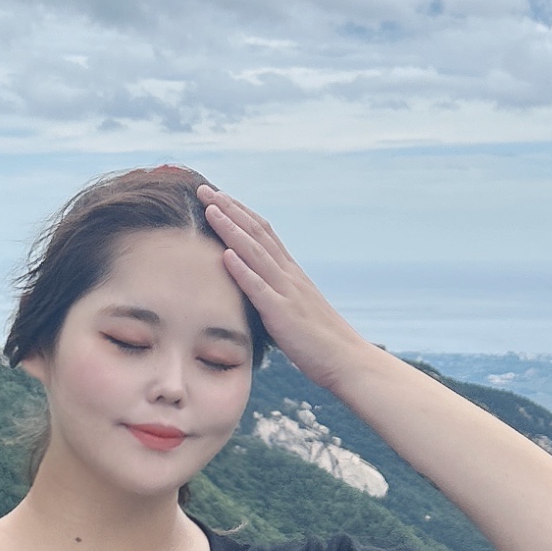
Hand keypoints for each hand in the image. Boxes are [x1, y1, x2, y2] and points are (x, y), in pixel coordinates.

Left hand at [202, 194, 372, 393]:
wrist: (346, 360)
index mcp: (290, 273)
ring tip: (211, 211)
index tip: (218, 196)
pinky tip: (225, 255)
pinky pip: (260, 289)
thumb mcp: (295, 308)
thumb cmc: (318, 340)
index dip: (239, 212)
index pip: (263, 232)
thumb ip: (276, 293)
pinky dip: (242, 270)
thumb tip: (255, 288)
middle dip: (229, 209)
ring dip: (231, 230)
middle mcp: (289, 275)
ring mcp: (286, 293)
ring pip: (256, 253)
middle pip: (256, 233)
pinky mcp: (283, 315)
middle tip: (204, 190)